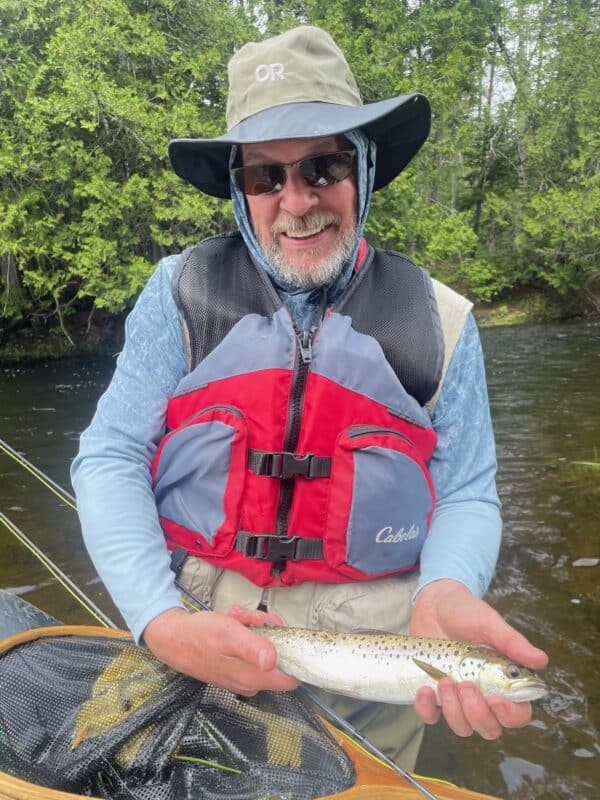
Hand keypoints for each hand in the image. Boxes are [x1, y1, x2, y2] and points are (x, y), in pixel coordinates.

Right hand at [142, 604, 299, 695]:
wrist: (171, 638)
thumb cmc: (201, 635)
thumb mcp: (231, 634)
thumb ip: (254, 648)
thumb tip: (274, 661)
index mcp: (254, 678)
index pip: (292, 680)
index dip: (295, 655)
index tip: (285, 635)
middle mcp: (250, 682)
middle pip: (277, 658)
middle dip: (269, 633)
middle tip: (253, 618)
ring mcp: (239, 676)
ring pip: (260, 650)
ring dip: (253, 629)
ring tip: (237, 616)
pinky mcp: (230, 668)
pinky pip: (246, 650)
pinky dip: (242, 633)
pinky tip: (230, 620)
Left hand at [409, 579, 547, 738]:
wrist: (435, 603)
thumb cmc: (467, 612)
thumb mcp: (489, 623)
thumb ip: (512, 643)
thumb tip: (542, 661)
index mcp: (502, 681)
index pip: (517, 714)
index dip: (510, 715)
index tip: (497, 699)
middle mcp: (483, 695)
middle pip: (489, 728)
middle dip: (477, 713)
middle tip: (465, 684)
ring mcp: (457, 697)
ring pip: (462, 727)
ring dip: (453, 710)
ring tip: (444, 680)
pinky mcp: (433, 694)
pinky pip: (430, 717)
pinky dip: (426, 709)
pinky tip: (424, 690)